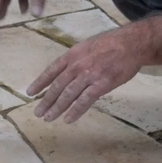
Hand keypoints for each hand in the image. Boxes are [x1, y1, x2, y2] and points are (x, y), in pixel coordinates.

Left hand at [27, 27, 144, 122]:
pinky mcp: (101, 84)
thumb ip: (76, 60)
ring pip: (68, 95)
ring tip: (48, 118)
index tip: (30, 93)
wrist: (131, 43)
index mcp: (72, 55)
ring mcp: (89, 75)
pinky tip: (68, 119)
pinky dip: (75, 111)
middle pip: (57, 86)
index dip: (40, 82)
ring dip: (56, 108)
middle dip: (45, 100)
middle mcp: (77, 65)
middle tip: (37, 112)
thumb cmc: (111, 44)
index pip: (51, 70)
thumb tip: (66, 73)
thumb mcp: (87, 46)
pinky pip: (85, 100)